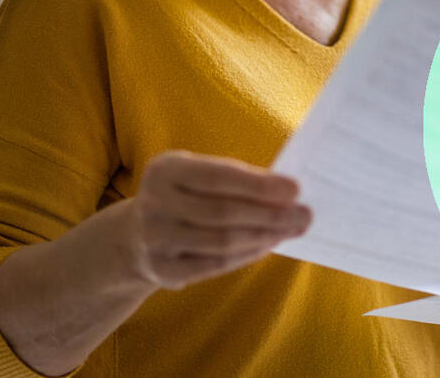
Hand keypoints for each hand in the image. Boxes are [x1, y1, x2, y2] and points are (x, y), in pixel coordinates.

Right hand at [124, 149, 311, 289]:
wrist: (134, 237)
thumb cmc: (184, 196)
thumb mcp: (195, 174)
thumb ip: (232, 179)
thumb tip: (287, 192)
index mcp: (165, 169)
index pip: (218, 176)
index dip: (259, 185)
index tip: (295, 189)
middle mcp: (155, 203)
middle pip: (224, 212)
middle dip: (270, 214)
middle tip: (304, 215)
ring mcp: (155, 239)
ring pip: (222, 241)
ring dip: (264, 236)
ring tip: (291, 229)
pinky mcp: (163, 270)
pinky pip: (215, 264)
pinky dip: (247, 255)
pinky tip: (268, 245)